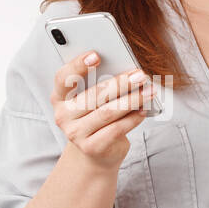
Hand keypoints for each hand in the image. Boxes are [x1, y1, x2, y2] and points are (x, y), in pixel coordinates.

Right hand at [50, 51, 154, 169]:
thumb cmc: (95, 117)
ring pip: (107, 112)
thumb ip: (100, 84)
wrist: (95, 152)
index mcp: (59, 97)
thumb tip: (126, 71)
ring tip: (149, 91)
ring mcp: (75, 133)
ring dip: (132, 100)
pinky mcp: (91, 147)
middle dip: (120, 83)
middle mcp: (63, 115)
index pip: (64, 78)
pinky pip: (116, 129)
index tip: (96, 55)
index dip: (78, 66)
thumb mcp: (92, 99)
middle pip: (93, 95)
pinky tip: (143, 110)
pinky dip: (133, 118)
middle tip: (140, 75)